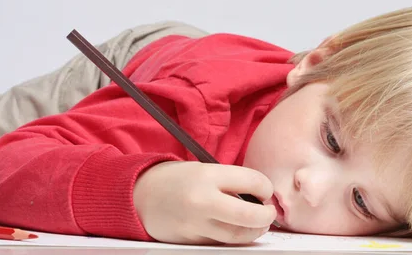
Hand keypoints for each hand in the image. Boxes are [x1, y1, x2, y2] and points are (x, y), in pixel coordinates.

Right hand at [133, 161, 275, 244]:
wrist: (141, 196)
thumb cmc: (177, 180)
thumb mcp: (204, 169)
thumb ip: (231, 181)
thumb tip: (261, 196)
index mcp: (208, 176)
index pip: (252, 182)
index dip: (266, 188)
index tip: (266, 191)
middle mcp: (202, 201)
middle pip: (249, 216)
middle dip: (267, 216)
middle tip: (270, 213)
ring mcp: (196, 225)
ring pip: (237, 236)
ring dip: (254, 231)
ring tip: (258, 224)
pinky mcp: (192, 241)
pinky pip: (221, 242)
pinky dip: (234, 237)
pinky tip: (236, 228)